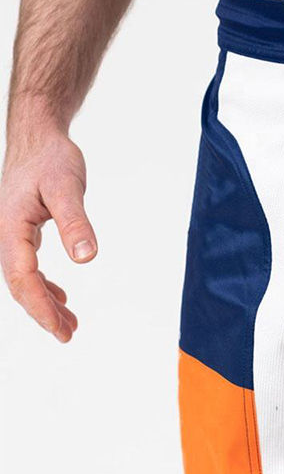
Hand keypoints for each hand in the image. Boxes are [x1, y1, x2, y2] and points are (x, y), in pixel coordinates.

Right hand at [0, 123, 96, 342]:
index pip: (23, 278)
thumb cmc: (51, 159)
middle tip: (69, 335)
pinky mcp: (21, 230)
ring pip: (24, 279)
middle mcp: (5, 235)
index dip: (41, 307)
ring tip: (70, 325)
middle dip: (43, 313)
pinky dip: (44, 285)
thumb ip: (76, 222)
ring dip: (45, 302)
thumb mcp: (68, 188)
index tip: (62, 329)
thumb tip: (86, 258)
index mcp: (11, 228)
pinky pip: (27, 267)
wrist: (38, 137)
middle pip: (20, 285)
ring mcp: (11, 234)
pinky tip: (61, 296)